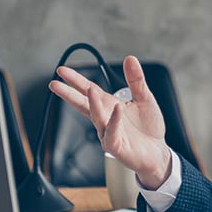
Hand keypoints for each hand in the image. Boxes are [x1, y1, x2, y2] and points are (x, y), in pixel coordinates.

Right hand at [48, 56, 171, 187]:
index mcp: (109, 105)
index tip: (61, 71)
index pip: (89, 90)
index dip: (75, 80)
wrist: (157, 153)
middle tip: (54, 84)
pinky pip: (112, 132)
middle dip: (69, 94)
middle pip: (84, 104)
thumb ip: (136, 80)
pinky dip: (114, 120)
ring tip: (90, 89)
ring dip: (93, 103)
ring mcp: (108, 133)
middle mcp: (105, 118)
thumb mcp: (144, 98)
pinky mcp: (116, 146)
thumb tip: (130, 58)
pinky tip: (117, 108)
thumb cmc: (148, 128)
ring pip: (97, 117)